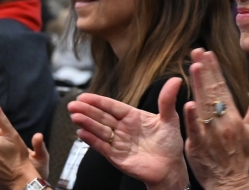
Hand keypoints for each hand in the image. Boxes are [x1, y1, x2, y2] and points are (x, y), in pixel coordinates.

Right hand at [68, 78, 189, 189]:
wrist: (171, 168)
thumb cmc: (171, 143)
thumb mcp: (170, 119)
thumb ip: (167, 100)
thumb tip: (176, 79)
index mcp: (132, 117)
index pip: (112, 107)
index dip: (98, 101)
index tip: (84, 96)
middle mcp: (123, 128)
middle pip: (102, 117)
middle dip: (87, 111)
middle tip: (72, 105)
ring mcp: (119, 143)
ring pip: (99, 131)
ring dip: (87, 123)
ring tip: (74, 116)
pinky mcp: (117, 157)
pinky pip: (102, 147)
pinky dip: (92, 140)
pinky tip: (81, 132)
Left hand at [182, 49, 248, 189]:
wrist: (229, 183)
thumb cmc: (240, 157)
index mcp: (234, 119)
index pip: (223, 88)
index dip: (215, 70)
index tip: (209, 53)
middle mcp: (223, 124)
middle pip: (212, 92)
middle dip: (205, 70)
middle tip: (197, 51)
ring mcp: (210, 135)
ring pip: (203, 106)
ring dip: (198, 86)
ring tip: (194, 65)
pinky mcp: (198, 147)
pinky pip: (194, 130)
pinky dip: (192, 118)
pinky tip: (188, 103)